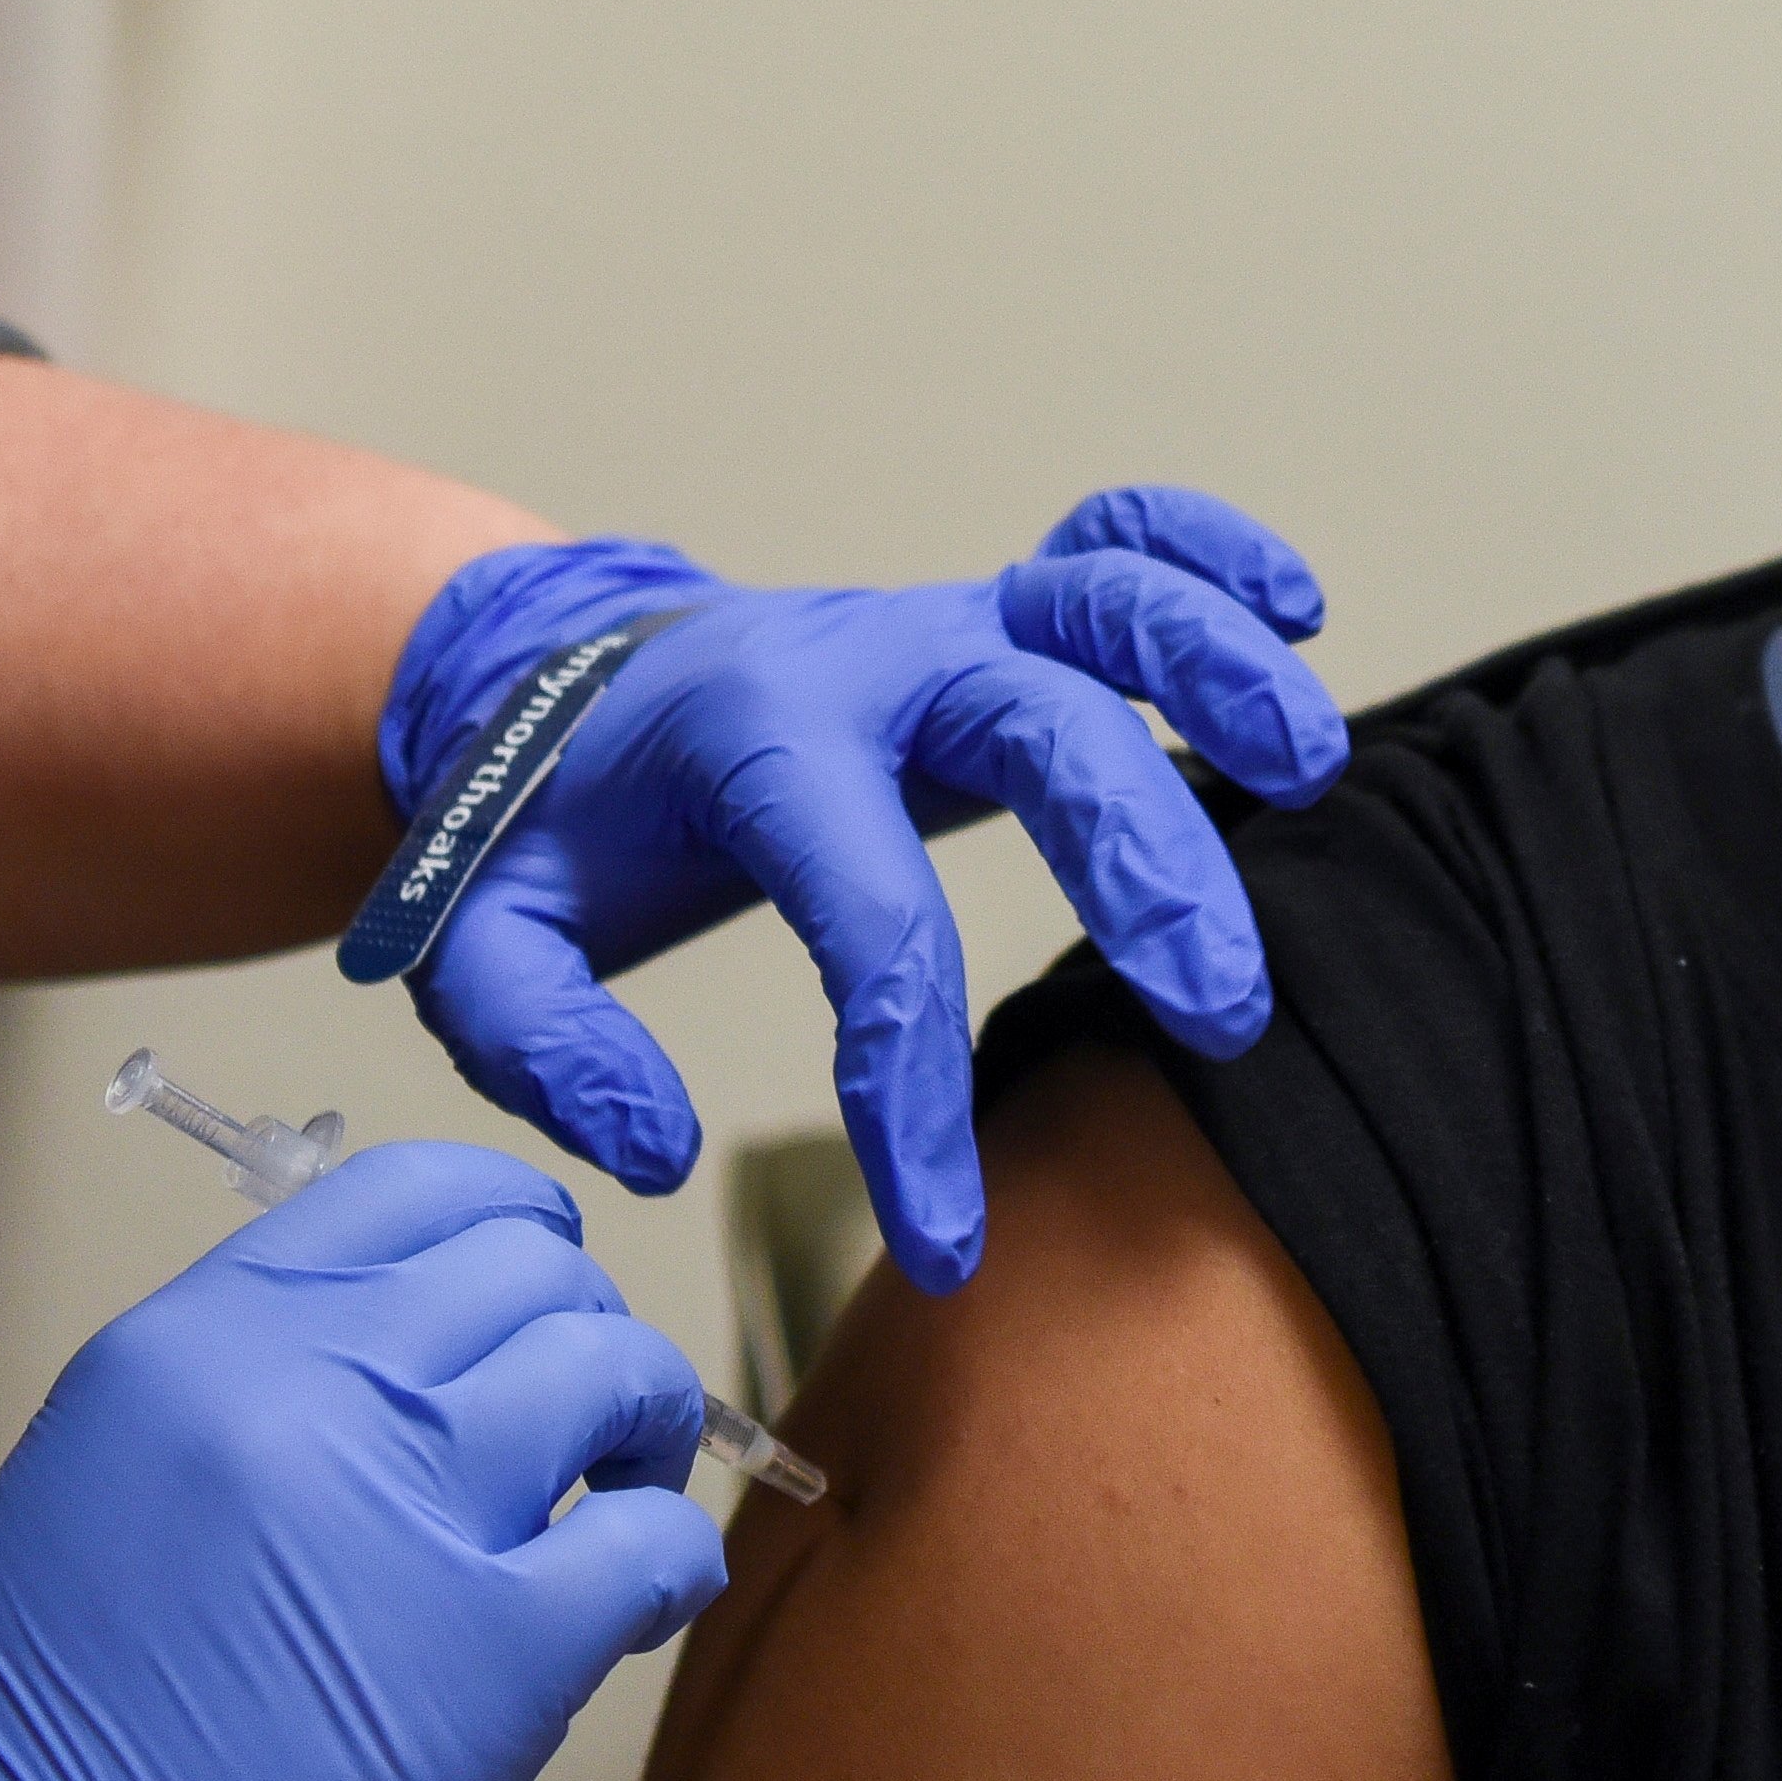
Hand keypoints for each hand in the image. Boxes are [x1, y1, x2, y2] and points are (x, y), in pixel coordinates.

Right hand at [0, 1144, 722, 1780]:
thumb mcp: (106, 1471)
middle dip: (583, 1332)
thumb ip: (253, 1390)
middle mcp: (313, 1385)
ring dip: (645, 1425)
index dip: (507, 1234)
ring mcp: (411, 1510)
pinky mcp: (496, 1655)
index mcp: (204, 1333)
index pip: (415, 1192)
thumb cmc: (24, 1739)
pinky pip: (655, 1546)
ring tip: (621, 1497)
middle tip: (586, 1417)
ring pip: (616, 1373)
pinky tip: (636, 1604)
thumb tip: (409, 1372)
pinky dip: (671, 1561)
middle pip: (535, 1273)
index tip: (533, 1288)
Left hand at [368, 489, 1345, 1288]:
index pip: (868, 922)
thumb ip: (541, 1046)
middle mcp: (868, 661)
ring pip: (1103, 598)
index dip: (915, 1091)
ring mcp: (940, 625)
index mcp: (749, 741)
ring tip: (1306, 772)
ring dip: (1215, 669)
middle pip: (1041, 728)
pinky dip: (1208, 551)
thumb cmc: (542, 825)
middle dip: (1146, 864)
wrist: (550, 683)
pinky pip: (1114, 537)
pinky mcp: (988, 616)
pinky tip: (1294, 607)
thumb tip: (662, 1142)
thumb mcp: (476, 947)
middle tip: (1220, 1015)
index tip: (948, 1243)